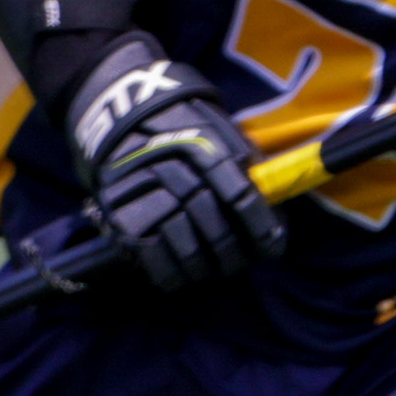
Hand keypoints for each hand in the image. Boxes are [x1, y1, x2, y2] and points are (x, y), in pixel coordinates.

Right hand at [67, 50, 282, 293]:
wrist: (129, 118)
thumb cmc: (191, 133)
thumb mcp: (225, 135)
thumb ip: (250, 171)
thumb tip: (277, 220)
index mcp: (208, 147)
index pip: (241, 197)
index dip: (261, 229)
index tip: (273, 248)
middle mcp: (174, 168)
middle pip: (214, 225)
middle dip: (233, 253)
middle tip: (238, 263)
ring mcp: (144, 191)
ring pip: (183, 244)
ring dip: (204, 266)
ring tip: (213, 270)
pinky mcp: (119, 210)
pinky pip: (148, 253)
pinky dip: (169, 272)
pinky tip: (182, 277)